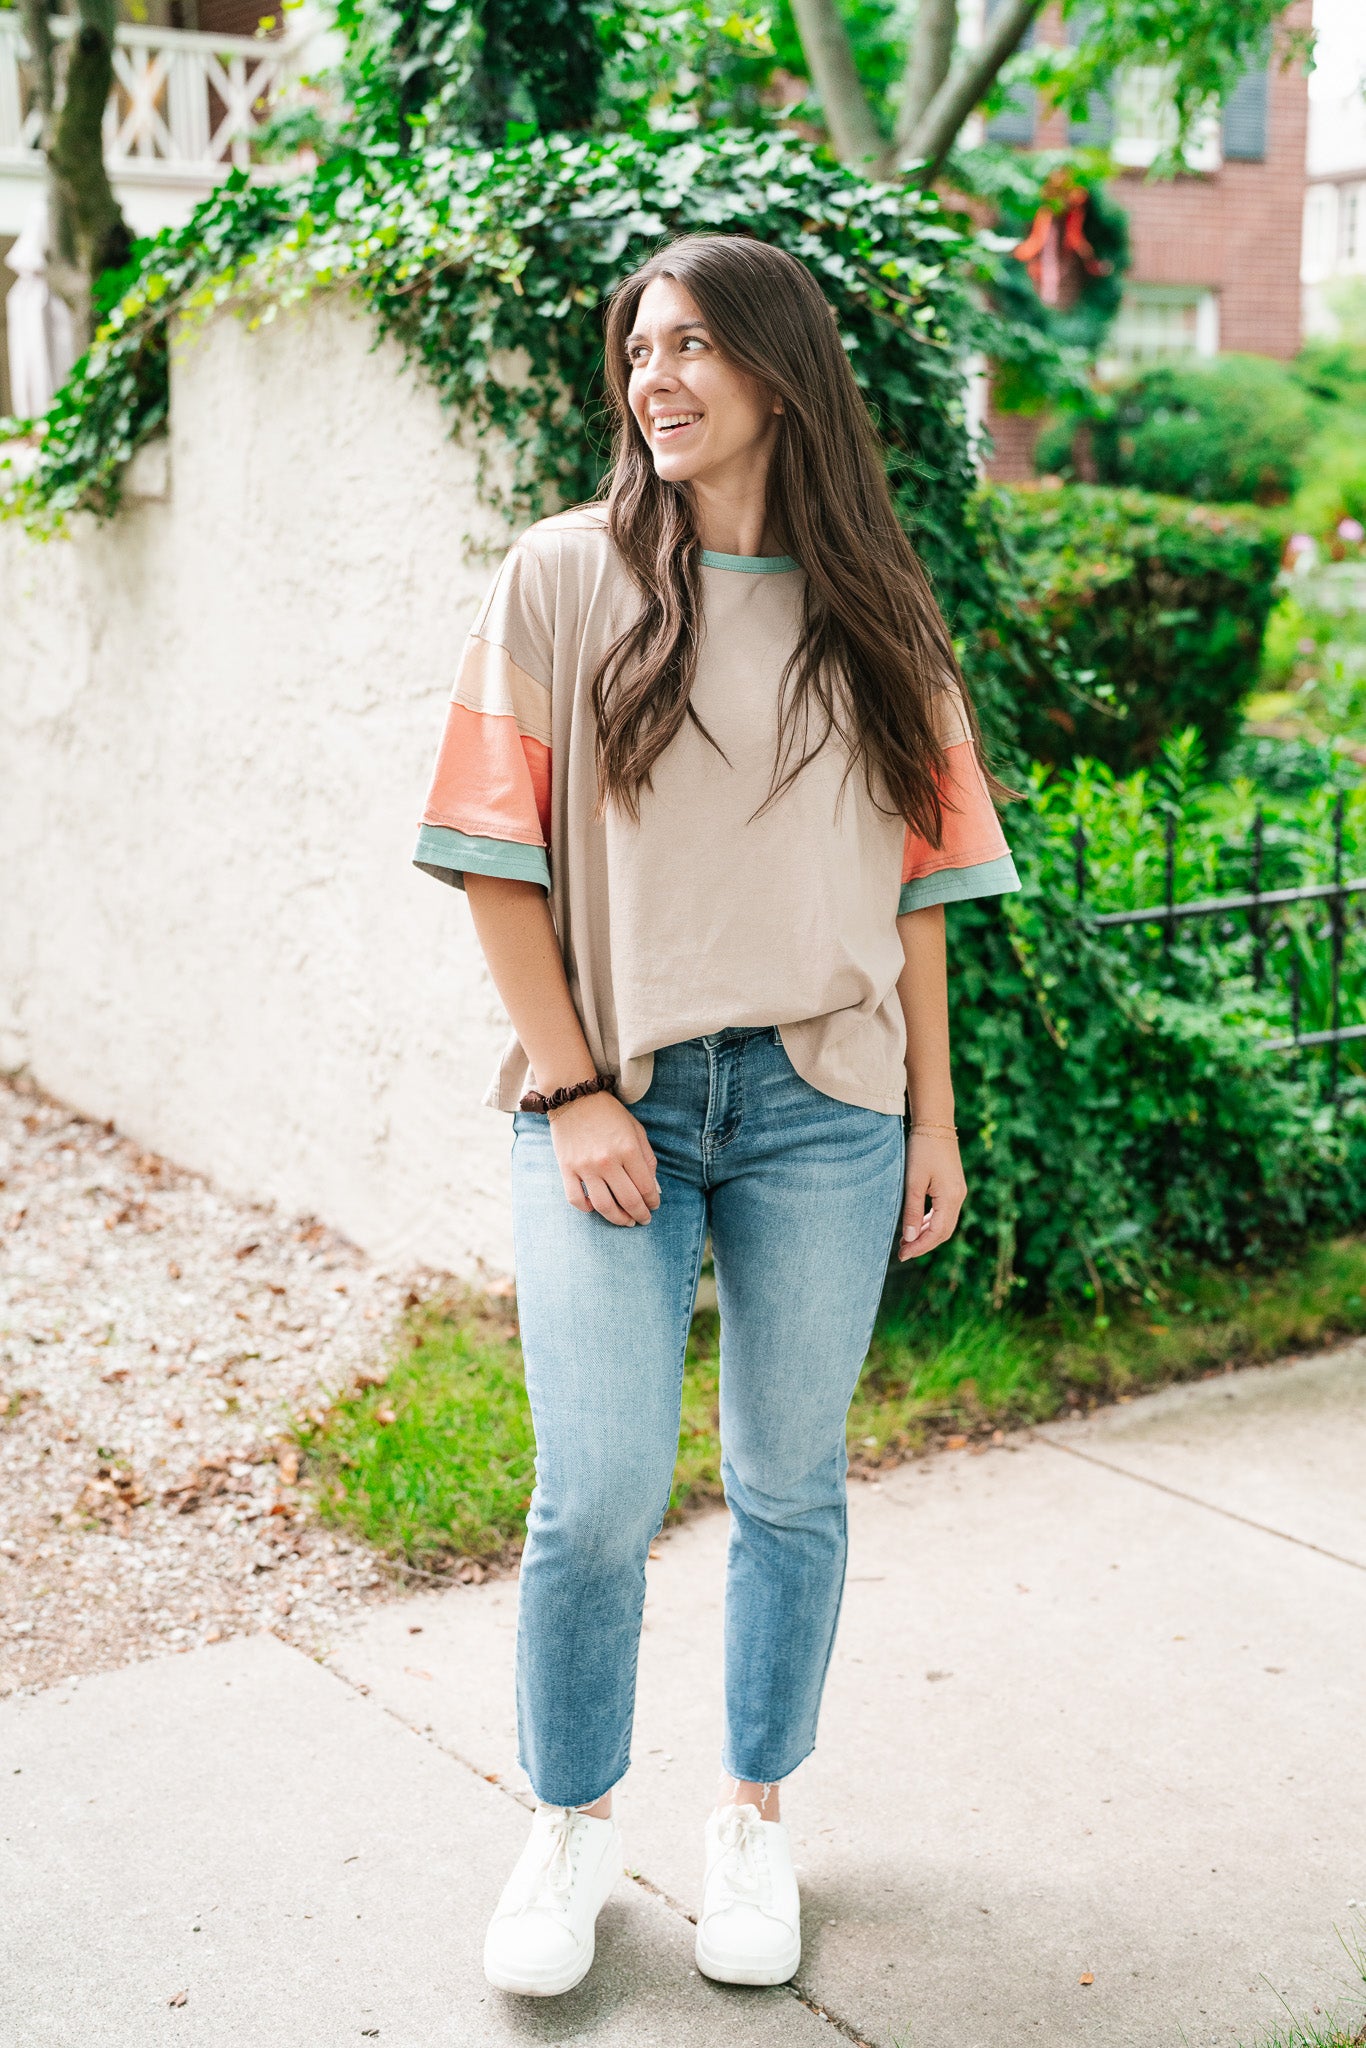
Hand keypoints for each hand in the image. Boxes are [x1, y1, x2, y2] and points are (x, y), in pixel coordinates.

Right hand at [549, 1093, 661, 1225]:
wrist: (574, 1096)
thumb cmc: (609, 1113)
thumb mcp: (636, 1129)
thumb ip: (647, 1157)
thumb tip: (652, 1186)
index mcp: (628, 1149)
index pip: (646, 1187)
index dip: (653, 1201)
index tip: (654, 1206)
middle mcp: (607, 1161)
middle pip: (628, 1200)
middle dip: (640, 1214)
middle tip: (643, 1219)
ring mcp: (585, 1167)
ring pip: (604, 1206)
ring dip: (617, 1219)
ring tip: (625, 1221)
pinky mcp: (566, 1169)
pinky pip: (576, 1199)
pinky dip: (587, 1208)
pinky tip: (595, 1207)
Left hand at [896, 1131, 965, 1261]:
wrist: (935, 1123)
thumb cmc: (922, 1149)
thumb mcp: (913, 1181)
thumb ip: (911, 1210)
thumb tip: (909, 1237)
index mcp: (950, 1197)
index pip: (937, 1233)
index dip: (919, 1246)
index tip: (902, 1254)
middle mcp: (958, 1197)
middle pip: (943, 1232)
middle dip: (923, 1244)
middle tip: (902, 1252)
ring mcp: (957, 1192)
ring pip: (944, 1223)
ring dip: (926, 1234)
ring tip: (906, 1241)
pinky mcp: (953, 1186)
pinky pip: (943, 1212)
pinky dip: (930, 1222)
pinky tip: (916, 1224)